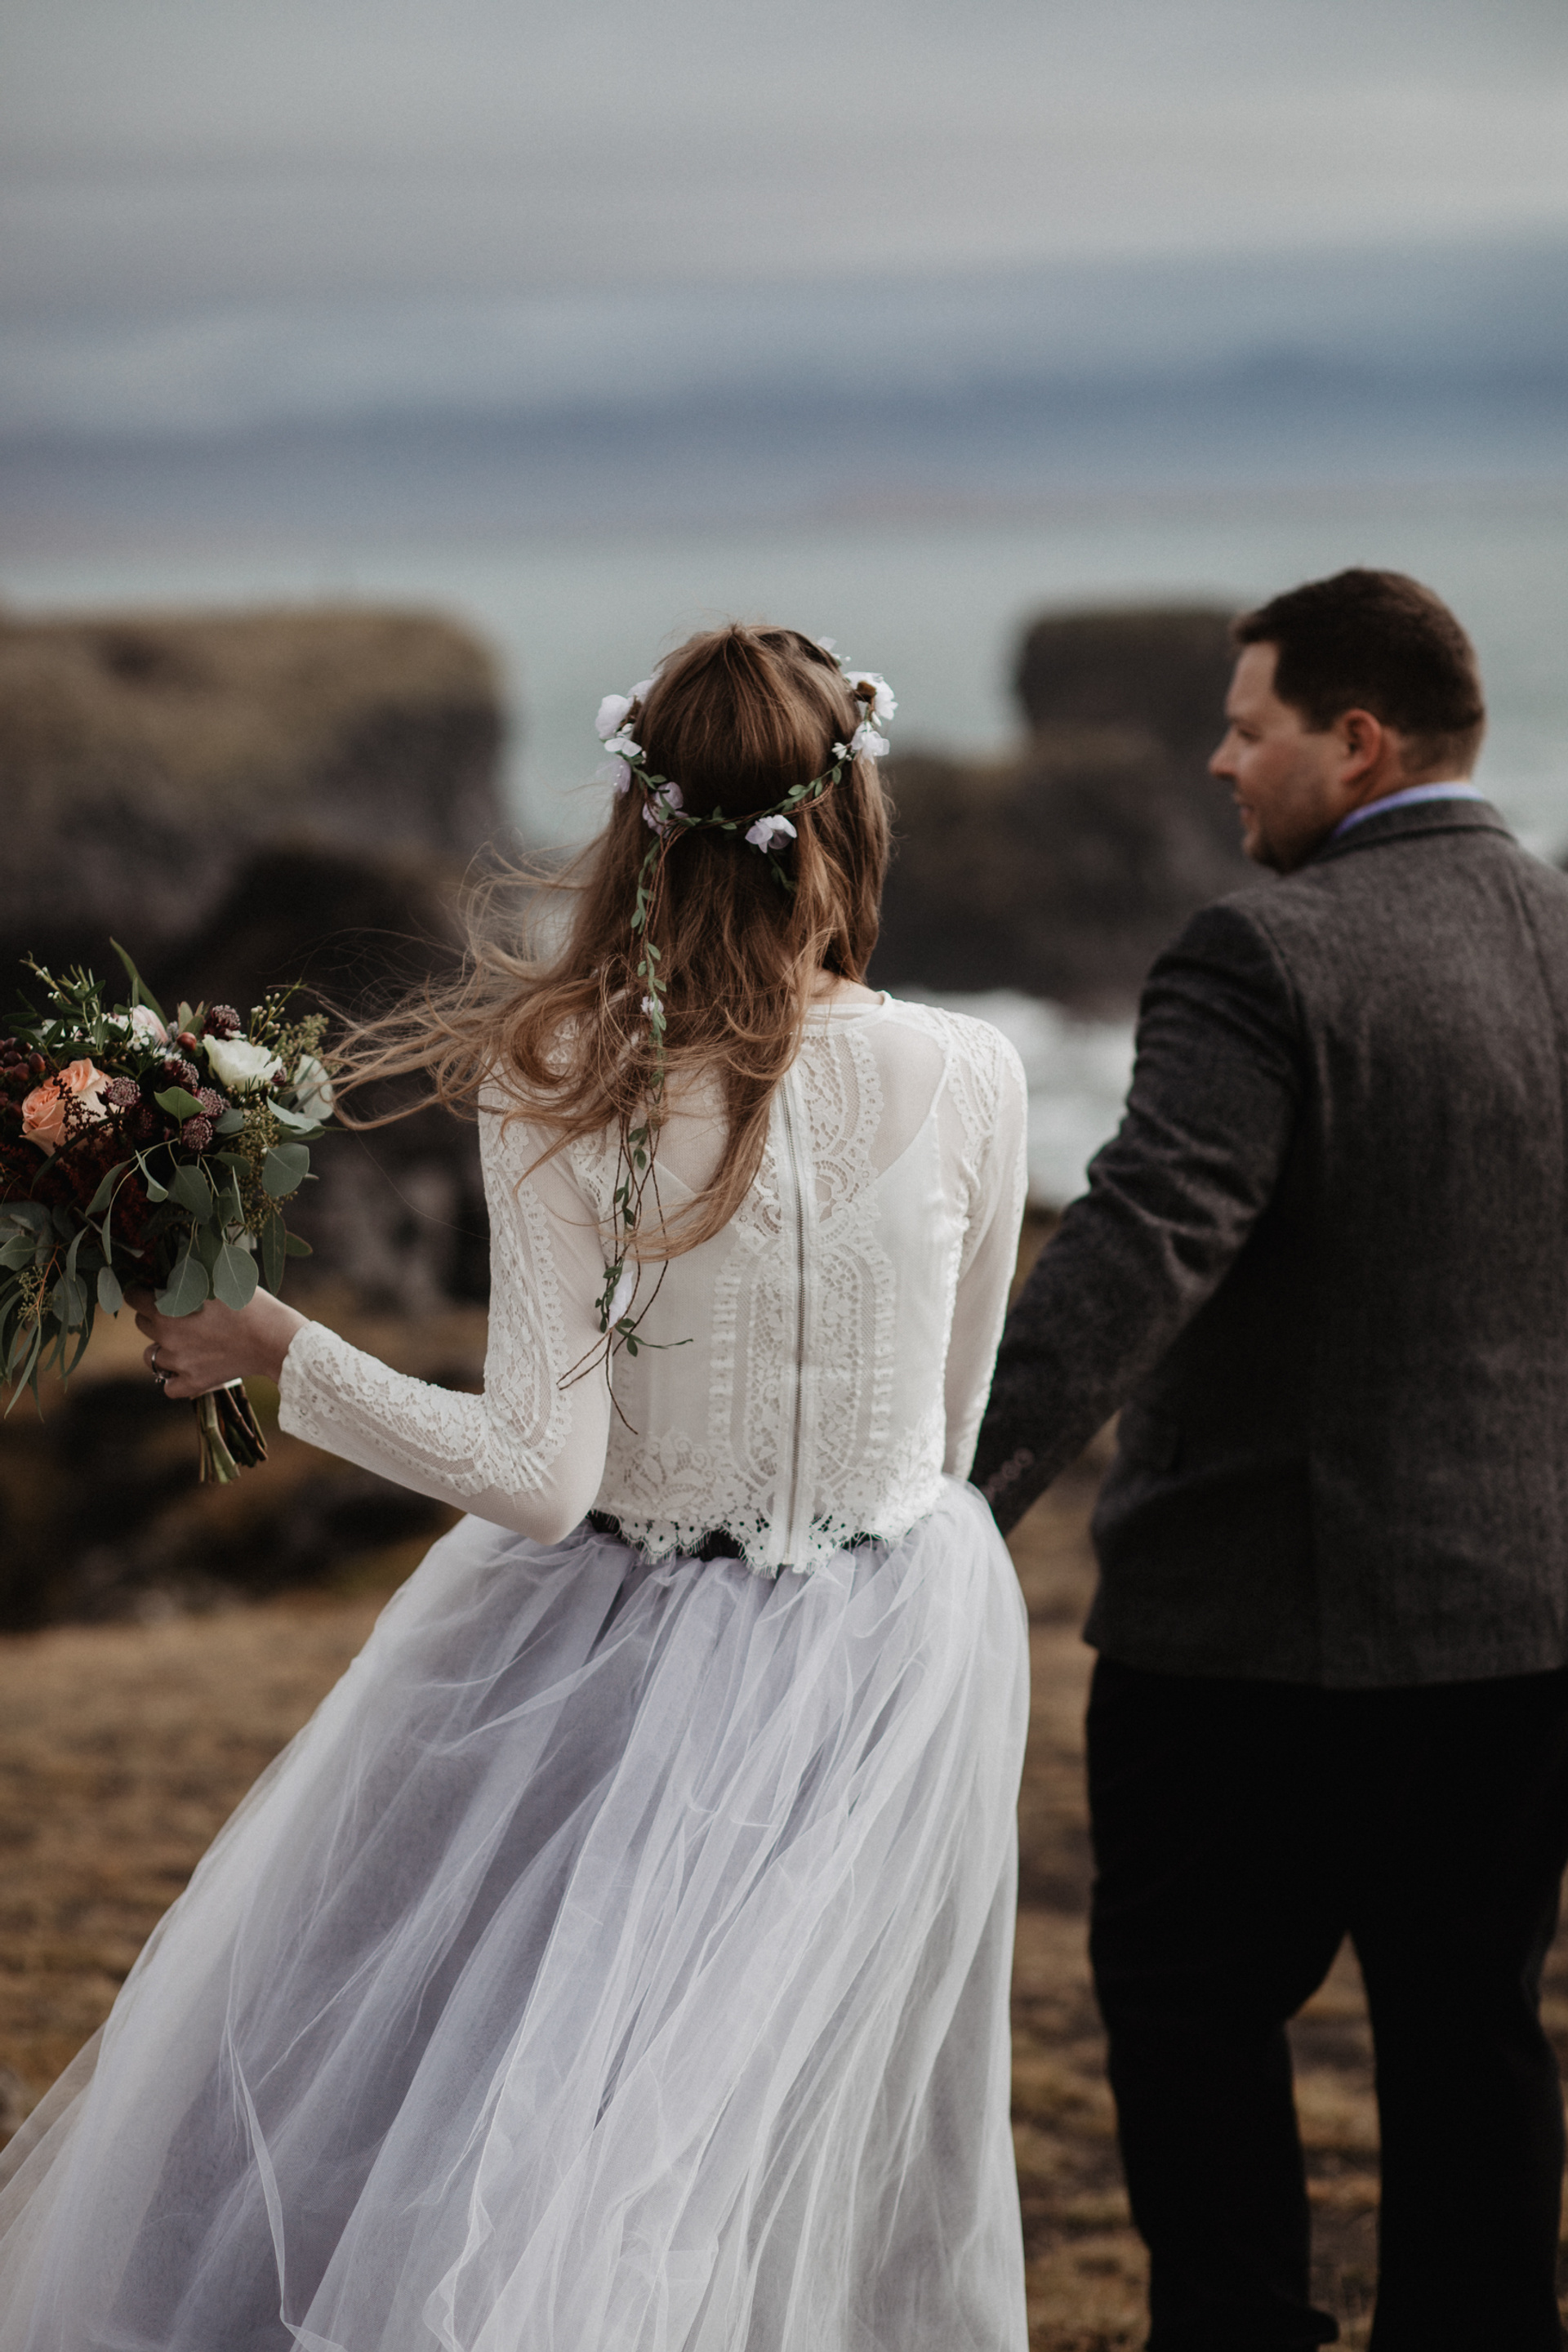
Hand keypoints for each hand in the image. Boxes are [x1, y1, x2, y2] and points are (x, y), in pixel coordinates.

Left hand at [134, 1289, 307, 1398]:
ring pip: (151, 1357)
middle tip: (180, 1312)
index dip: (143, 1291)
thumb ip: (189, 1272)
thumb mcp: (219, 1277)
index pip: (133, 1297)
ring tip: (184, 1341)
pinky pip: (168, 1387)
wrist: (276, 1339)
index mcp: (167, 1309)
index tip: (155, 1290)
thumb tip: (171, 1260)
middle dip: (154, 1316)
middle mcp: (167, 1337)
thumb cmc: (251, 1303)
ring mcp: (179, 1364)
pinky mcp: (194, 1383)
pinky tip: (188, 1367)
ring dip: (162, 1347)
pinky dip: (175, 1378)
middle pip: (142, 1324)